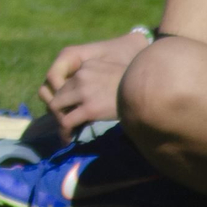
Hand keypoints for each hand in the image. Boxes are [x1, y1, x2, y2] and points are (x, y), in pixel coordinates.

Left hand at [38, 31, 152, 139]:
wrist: (149, 90)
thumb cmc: (135, 85)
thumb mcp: (112, 74)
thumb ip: (97, 79)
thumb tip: (90, 96)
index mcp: (86, 66)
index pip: (66, 83)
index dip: (66, 98)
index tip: (69, 110)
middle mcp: (81, 76)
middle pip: (58, 94)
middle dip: (60, 109)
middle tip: (66, 122)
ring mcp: (84, 92)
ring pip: (57, 107)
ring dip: (59, 120)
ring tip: (65, 132)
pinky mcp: (89, 108)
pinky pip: (66, 122)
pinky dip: (64, 132)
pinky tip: (67, 139)